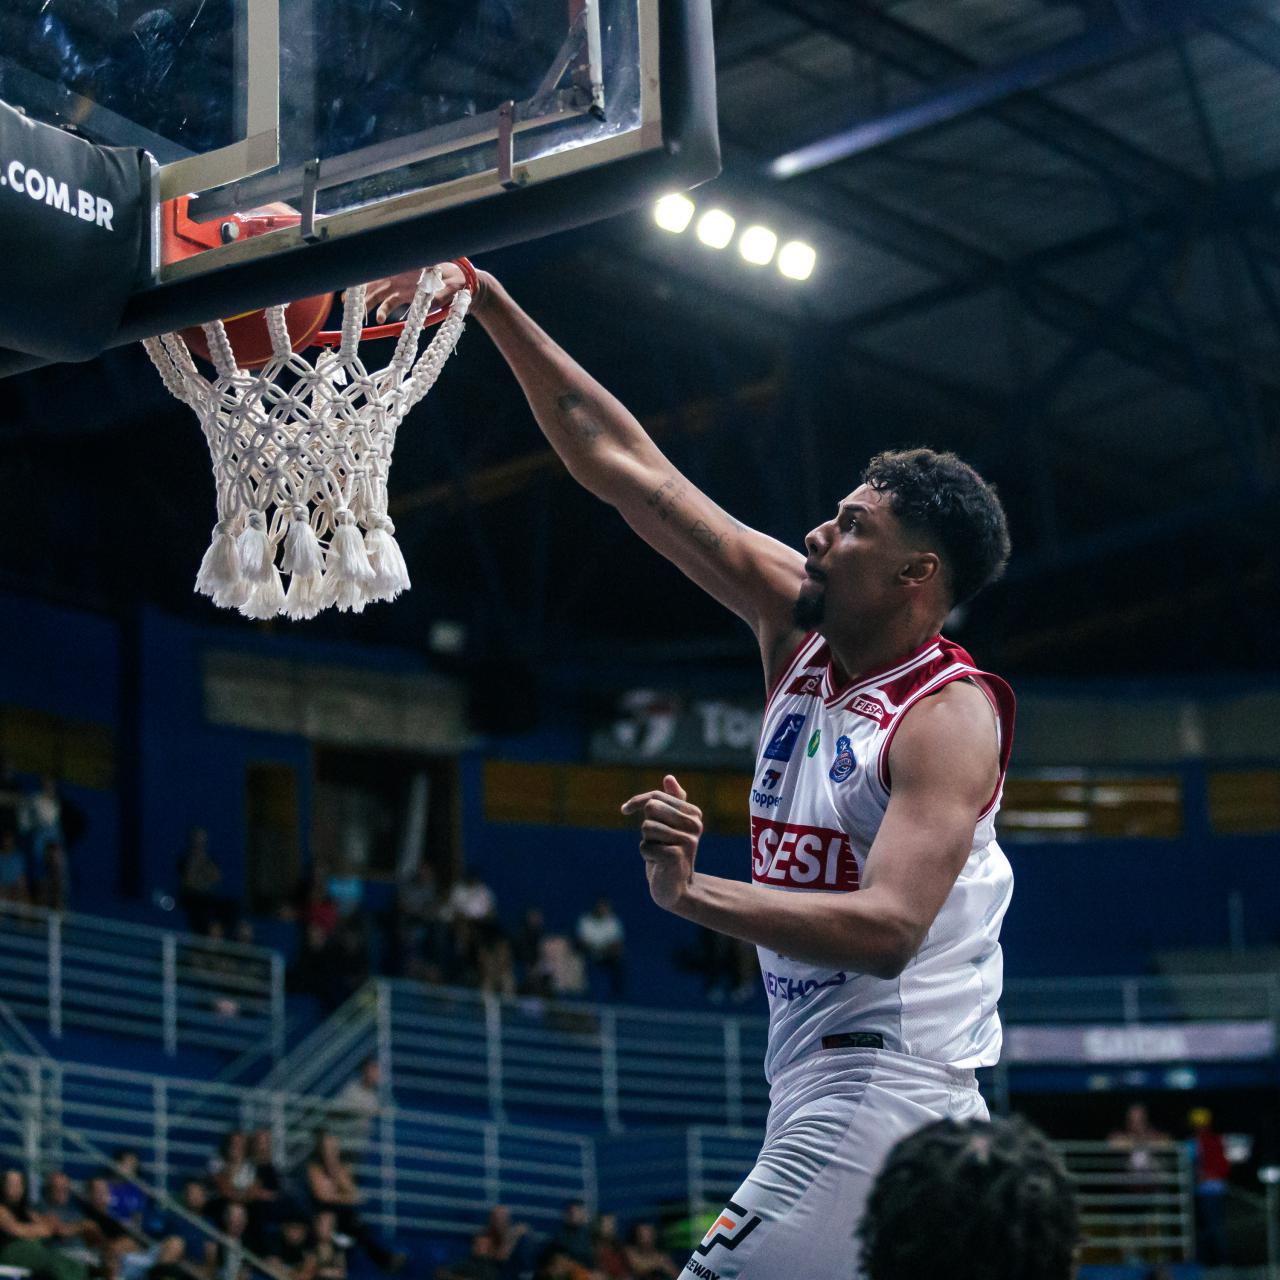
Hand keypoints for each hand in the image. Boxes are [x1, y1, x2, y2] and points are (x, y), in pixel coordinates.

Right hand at [358, 261, 487, 323]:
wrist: (464, 285)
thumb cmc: (458, 280)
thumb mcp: (452, 285)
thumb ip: (441, 293)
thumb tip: (431, 301)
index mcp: (409, 266)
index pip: (385, 265)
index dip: (370, 270)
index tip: (358, 279)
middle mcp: (401, 274)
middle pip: (375, 281)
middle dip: (360, 289)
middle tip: (348, 300)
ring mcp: (401, 284)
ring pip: (378, 292)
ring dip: (367, 301)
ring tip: (355, 311)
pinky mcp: (405, 294)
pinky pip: (389, 302)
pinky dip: (383, 310)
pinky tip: (379, 320)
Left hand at [621, 775, 701, 911]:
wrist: (676, 887)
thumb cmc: (669, 852)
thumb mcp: (669, 825)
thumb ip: (671, 801)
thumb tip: (669, 777)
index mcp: (694, 813)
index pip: (656, 796)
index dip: (637, 802)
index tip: (624, 809)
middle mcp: (695, 825)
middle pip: (652, 809)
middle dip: (647, 827)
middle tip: (657, 842)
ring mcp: (688, 841)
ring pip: (647, 828)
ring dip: (647, 842)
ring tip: (660, 852)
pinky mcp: (677, 856)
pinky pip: (645, 846)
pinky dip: (647, 855)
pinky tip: (659, 863)